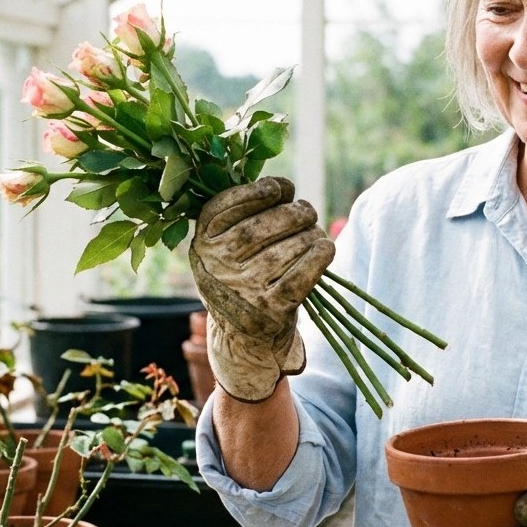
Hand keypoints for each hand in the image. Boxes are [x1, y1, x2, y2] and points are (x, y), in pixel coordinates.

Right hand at [188, 177, 333, 400]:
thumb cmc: (241, 279)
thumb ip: (241, 216)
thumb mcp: (224, 248)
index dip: (260, 190)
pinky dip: (319, 256)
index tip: (282, 188)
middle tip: (306, 212)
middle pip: (265, 224)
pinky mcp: (269, 311)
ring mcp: (243, 289)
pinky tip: (324, 249)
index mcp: (202, 243)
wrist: (241, 340)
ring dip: (311, 234)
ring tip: (315, 234)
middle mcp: (217, 266)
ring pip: (289, 246)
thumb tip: (283, 187)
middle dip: (294, 212)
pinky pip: (303, 273)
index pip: (228, 204)